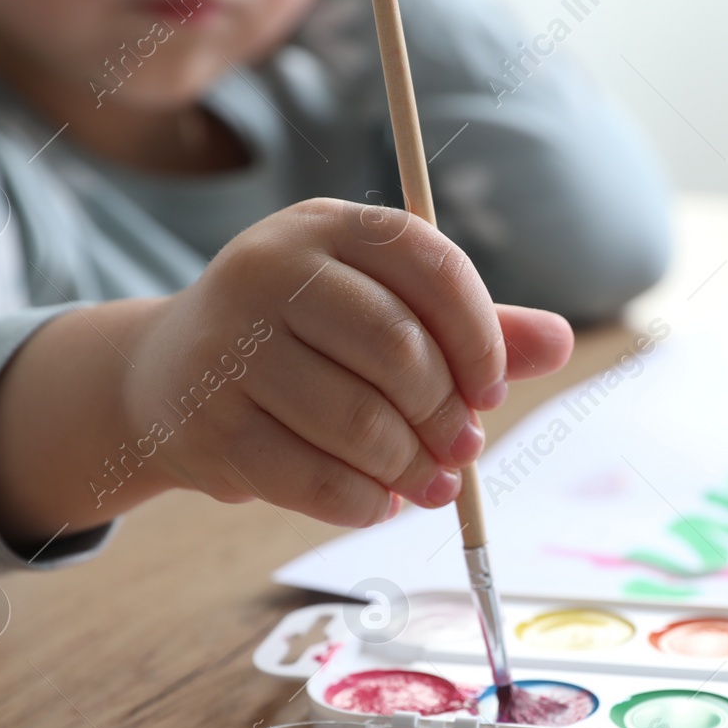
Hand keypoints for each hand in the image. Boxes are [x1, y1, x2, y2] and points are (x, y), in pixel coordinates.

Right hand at [119, 198, 572, 524]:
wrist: (167, 378)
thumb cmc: (303, 340)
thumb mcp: (381, 311)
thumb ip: (470, 327)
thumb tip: (560, 342)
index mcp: (327, 226)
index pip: (428, 263)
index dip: (479, 334)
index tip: (493, 389)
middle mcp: (269, 269)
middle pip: (397, 348)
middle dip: (447, 414)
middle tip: (465, 449)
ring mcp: (230, 346)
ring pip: (358, 421)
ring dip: (412, 466)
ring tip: (431, 483)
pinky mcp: (209, 424)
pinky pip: (313, 478)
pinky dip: (364, 502)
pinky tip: (381, 502)